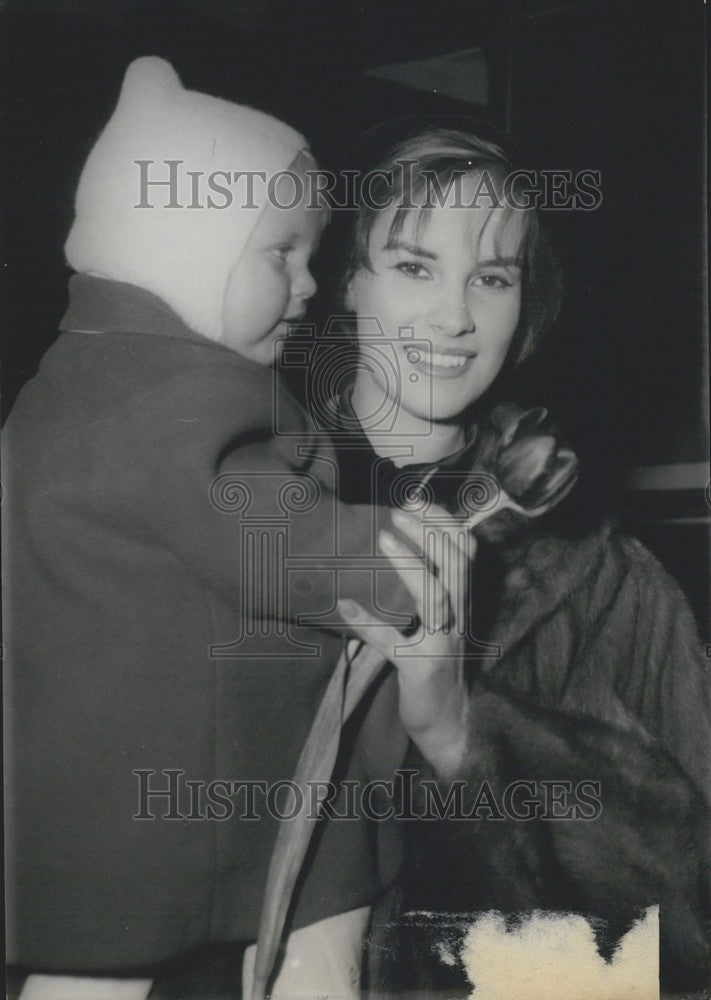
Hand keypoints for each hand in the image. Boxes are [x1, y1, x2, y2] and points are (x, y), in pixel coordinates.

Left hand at [338, 505, 475, 777]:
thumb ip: (426, 588)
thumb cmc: (434, 664)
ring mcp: (443, 643)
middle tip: (396, 509)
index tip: (417, 498)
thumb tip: (394, 545)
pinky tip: (345, 604)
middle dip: (428, 531)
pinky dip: (368, 622)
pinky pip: (394, 643)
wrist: (447, 722)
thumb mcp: (436, 621)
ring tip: (384, 536)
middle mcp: (459, 617)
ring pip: (436, 595)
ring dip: (410, 563)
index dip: (446, 521)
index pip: (466, 550)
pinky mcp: (422, 668)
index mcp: (462, 601)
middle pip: (455, 564)